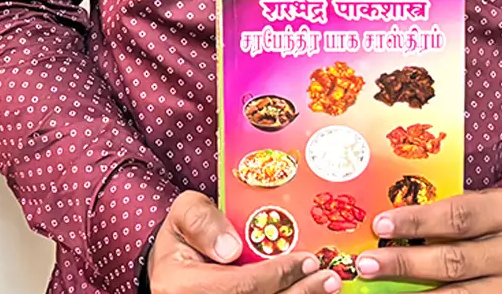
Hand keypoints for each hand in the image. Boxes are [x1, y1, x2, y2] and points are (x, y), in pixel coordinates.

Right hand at [147, 190, 338, 293]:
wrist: (173, 271)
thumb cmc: (184, 239)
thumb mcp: (183, 215)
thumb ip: (201, 220)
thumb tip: (231, 247)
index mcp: (180, 285)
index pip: (239, 287)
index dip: (277, 275)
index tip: (306, 260)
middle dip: (299, 293)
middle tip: (328, 277)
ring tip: (327, 286)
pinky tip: (307, 293)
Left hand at [355, 188, 501, 293]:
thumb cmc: (490, 221)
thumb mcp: (477, 204)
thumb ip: (441, 211)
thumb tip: (384, 224)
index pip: (458, 216)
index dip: (417, 221)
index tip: (380, 225)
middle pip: (454, 260)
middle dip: (405, 263)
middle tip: (367, 263)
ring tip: (378, 288)